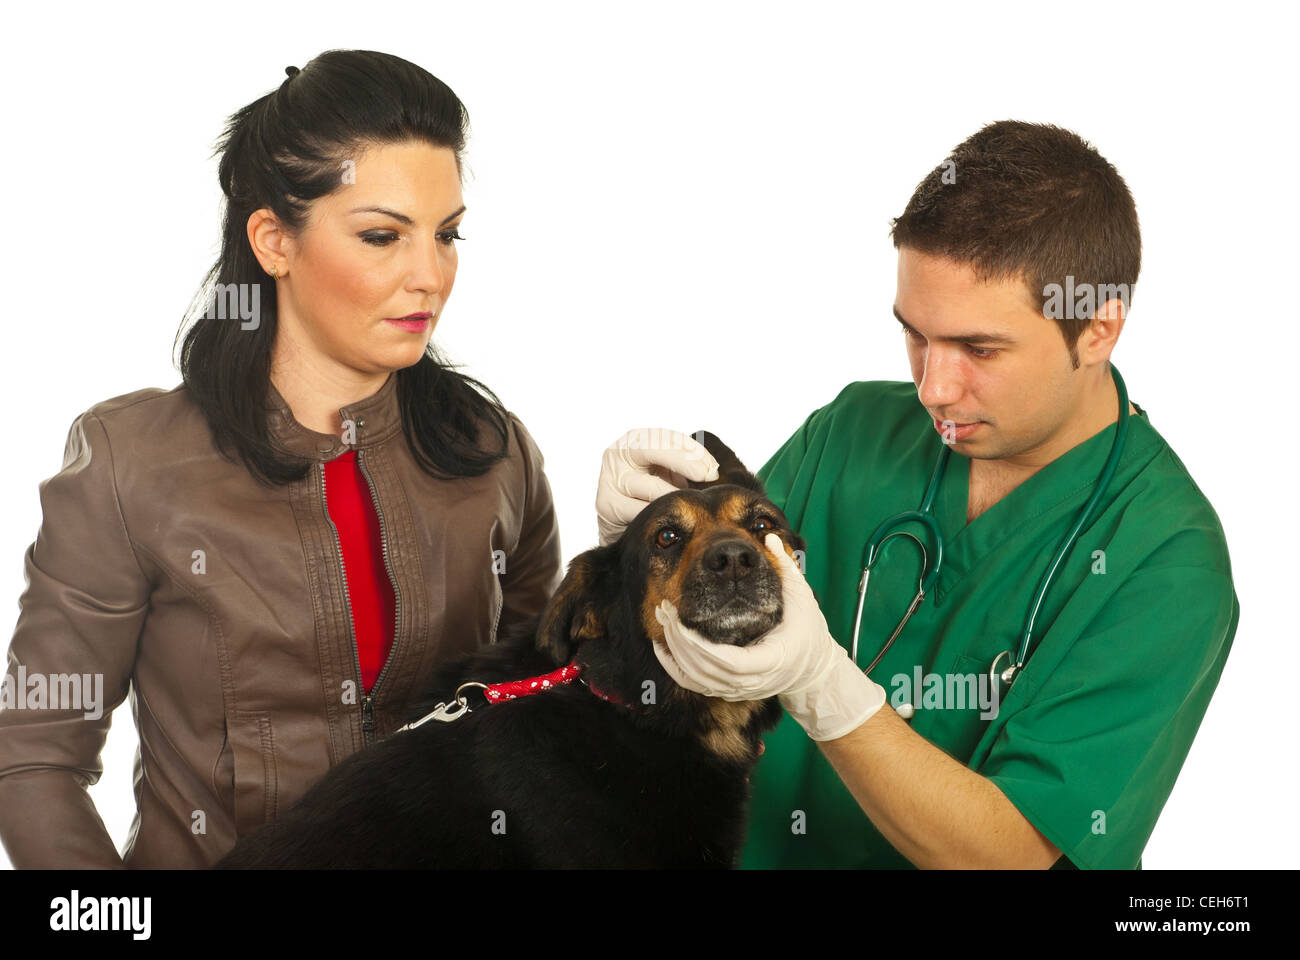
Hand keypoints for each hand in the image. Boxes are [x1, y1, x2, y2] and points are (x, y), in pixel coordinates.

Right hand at [595, 428, 718, 545]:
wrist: (620, 522)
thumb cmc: (649, 492)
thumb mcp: (667, 472)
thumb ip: (686, 466)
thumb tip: (713, 471)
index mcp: (635, 440)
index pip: (667, 437)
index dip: (693, 450)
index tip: (712, 467)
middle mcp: (618, 454)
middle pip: (654, 450)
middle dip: (685, 462)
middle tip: (708, 476)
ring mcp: (610, 478)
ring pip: (652, 486)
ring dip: (675, 495)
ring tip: (689, 502)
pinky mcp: (607, 505)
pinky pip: (642, 511)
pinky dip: (659, 515)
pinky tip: (670, 518)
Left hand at [652, 533, 887, 740]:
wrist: (812, 671)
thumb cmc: (809, 633)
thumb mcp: (803, 600)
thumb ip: (787, 568)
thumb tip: (769, 535)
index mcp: (770, 659)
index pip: (729, 661)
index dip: (700, 646)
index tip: (682, 619)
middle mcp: (751, 681)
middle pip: (704, 670)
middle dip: (678, 640)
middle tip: (665, 609)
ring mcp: (737, 689)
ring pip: (695, 678)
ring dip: (673, 650)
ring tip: (663, 618)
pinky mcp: (727, 689)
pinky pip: (693, 684)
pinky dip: (674, 666)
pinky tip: (663, 645)